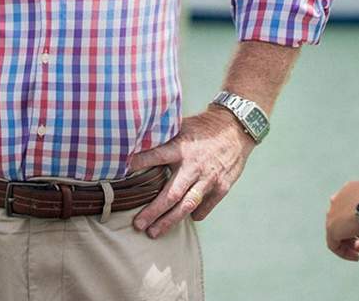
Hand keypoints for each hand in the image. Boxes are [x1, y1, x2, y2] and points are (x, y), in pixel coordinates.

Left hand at [127, 106, 254, 237]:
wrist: (236, 128)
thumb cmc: (203, 128)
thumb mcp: (181, 126)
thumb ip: (163, 138)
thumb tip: (136, 142)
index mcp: (181, 148)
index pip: (157, 155)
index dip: (140, 162)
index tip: (122, 171)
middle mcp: (194, 166)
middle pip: (171, 194)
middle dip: (153, 211)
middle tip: (138, 224)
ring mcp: (209, 178)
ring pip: (187, 206)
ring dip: (169, 221)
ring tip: (154, 232)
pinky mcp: (222, 187)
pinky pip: (205, 207)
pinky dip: (195, 214)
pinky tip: (185, 219)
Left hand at [326, 180, 358, 261]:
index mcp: (353, 189)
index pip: (351, 206)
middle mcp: (340, 198)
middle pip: (345, 220)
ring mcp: (334, 212)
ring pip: (341, 233)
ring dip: (356, 245)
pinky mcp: (332, 227)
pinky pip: (334, 244)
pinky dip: (345, 252)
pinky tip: (357, 257)